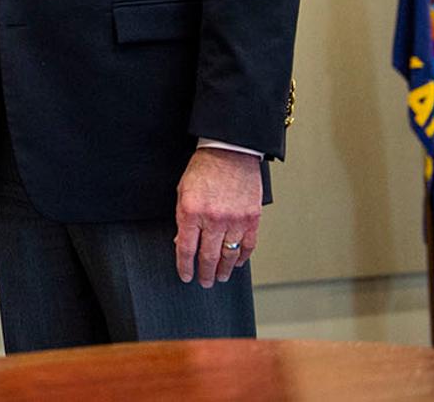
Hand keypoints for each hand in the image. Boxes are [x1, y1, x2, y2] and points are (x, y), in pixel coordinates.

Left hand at [173, 147, 260, 286]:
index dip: (185, 266)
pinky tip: (236, 263)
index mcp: (192, 212)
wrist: (229, 152)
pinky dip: (242, 257)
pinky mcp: (252, 218)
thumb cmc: (203, 169)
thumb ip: (182, 219)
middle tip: (204, 282)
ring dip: (223, 270)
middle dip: (204, 273)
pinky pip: (248, 245)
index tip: (185, 276)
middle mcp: (213, 219)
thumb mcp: (182, 192)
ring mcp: (235, 220)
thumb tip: (182, 242)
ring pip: (229, 255)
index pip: (186, 249)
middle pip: (208, 256)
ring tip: (220, 277)